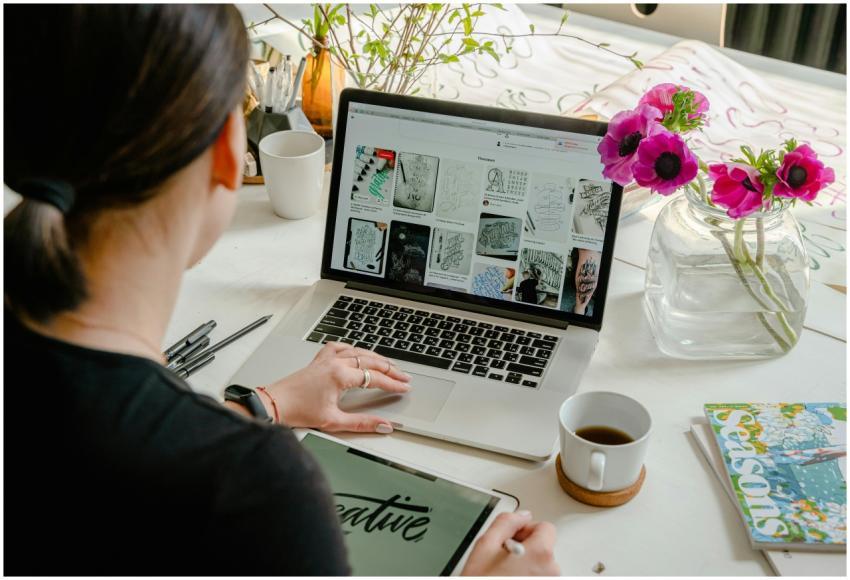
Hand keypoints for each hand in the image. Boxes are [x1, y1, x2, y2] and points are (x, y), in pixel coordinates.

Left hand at [263, 342, 410, 432]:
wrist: (275, 404)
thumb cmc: (298, 411)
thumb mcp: (334, 421)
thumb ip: (362, 423)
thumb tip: (383, 425)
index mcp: (340, 375)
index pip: (375, 378)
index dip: (393, 383)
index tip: (404, 387)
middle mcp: (334, 363)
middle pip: (371, 361)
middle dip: (390, 369)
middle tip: (404, 376)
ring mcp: (326, 359)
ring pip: (358, 351)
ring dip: (376, 357)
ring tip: (388, 365)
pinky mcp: (318, 360)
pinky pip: (340, 347)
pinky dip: (353, 348)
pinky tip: (357, 351)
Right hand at [461, 511, 559, 575]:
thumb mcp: (485, 546)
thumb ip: (506, 522)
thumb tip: (521, 515)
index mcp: (540, 553)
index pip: (546, 527)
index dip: (527, 529)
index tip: (513, 537)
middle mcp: (551, 571)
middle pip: (545, 548)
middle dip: (526, 549)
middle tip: (504, 559)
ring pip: (542, 567)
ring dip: (527, 566)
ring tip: (505, 574)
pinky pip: (540, 578)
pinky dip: (529, 577)